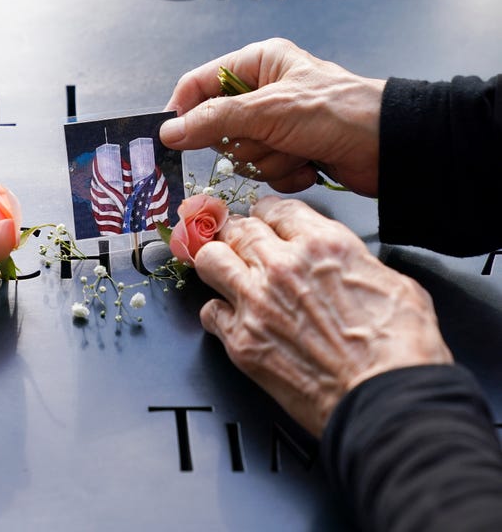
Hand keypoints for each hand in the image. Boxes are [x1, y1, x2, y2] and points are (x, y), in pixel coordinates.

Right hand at [160, 38, 384, 196]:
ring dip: (268, 160)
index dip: (184, 111)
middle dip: (244, 142)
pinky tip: (308, 163)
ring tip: (298, 150)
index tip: (173, 138)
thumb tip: (170, 131)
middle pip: (217, 127)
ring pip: (241, 155)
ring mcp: (276, 125)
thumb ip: (214, 120)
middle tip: (269, 138)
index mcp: (258, 63)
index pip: (199, 84)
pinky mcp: (289, 152)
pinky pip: (263, 171)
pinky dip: (285, 173)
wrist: (391, 147)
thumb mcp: (269, 110)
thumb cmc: (338, 111)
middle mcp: (263, 92)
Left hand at [193, 196, 452, 435]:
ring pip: (210, 260)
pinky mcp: (241, 340)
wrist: (386, 399)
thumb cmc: (400, 350)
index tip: (267, 221)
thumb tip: (345, 266)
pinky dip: (218, 313)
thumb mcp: (394, 282)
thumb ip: (354, 263)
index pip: (276, 209)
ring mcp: (255, 302)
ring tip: (225, 270)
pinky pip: (209, 312)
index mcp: (323, 245)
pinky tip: (230, 318)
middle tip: (241, 243)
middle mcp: (282, 267)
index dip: (270, 214)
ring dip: (217, 263)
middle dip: (239, 233)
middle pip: (238, 229)